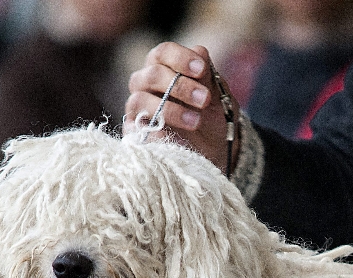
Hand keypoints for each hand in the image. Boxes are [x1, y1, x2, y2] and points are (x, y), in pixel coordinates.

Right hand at [125, 43, 235, 172]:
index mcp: (165, 67)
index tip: (202, 69)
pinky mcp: (135, 133)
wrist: (214, 151)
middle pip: (151, 75)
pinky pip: (135, 129)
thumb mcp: (218, 97)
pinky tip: (178, 138)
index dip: (180, 58)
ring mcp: (138, 109)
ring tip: (196, 121)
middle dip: (181, 86)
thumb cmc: (213, 118)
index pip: (163, 53)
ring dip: (169, 109)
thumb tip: (199, 52)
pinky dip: (155, 132)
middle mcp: (146, 84)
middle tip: (205, 99)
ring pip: (139, 100)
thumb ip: (208, 77)